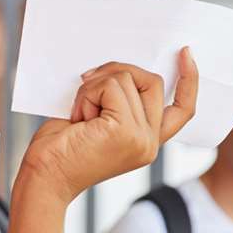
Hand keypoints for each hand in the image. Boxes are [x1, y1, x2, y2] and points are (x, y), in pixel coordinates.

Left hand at [18, 48, 198, 205]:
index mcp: (146, 142)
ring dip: (93, 87)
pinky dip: (87, 93)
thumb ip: (120, 102)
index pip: (182, 110)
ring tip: (79, 114)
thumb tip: (122, 69)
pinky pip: (110, 86)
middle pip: (152, 81)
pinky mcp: (124, 131)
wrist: (43, 178)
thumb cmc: (60, 150)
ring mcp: (140, 138)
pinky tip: (77, 117)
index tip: (185, 53)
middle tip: (87, 82)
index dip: (189, 80)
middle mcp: (149, 143)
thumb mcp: (98, 120)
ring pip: (126, 79)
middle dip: (118, 72)